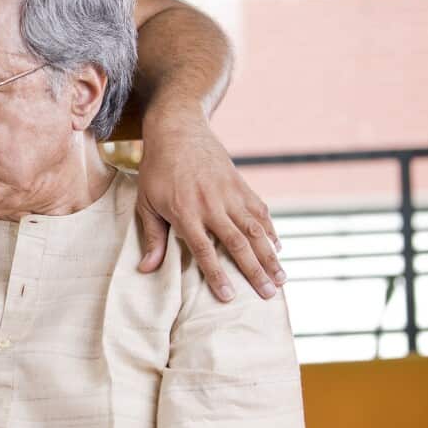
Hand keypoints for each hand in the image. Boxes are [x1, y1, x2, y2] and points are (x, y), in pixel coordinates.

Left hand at [135, 109, 284, 301]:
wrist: (178, 131)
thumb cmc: (157, 170)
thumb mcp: (147, 202)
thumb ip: (152, 237)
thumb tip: (146, 269)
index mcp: (184, 211)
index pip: (204, 250)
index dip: (217, 274)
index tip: (230, 296)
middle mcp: (210, 204)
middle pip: (236, 243)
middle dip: (254, 271)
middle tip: (269, 294)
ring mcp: (229, 194)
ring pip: (254, 229)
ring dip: (269, 255)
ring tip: (281, 278)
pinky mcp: (240, 184)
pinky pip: (259, 210)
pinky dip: (270, 230)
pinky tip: (277, 248)